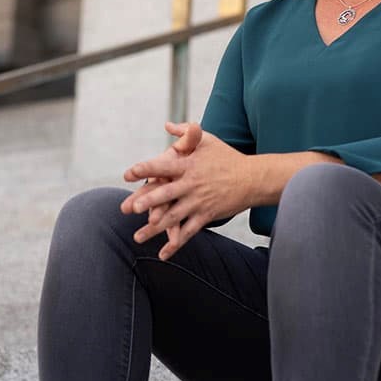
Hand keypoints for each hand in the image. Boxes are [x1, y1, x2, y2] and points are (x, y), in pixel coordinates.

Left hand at [121, 122, 252, 259]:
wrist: (252, 178)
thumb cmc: (227, 157)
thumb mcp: (207, 140)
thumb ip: (185, 132)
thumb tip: (167, 126)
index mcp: (188, 165)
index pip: (163, 167)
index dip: (145, 170)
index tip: (128, 174)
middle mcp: (191, 185)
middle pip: (166, 194)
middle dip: (149, 202)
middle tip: (131, 208)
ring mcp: (199, 202)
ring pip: (173, 217)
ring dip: (155, 228)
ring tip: (137, 237)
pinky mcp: (206, 215)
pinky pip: (188, 232)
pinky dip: (175, 244)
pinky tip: (163, 254)